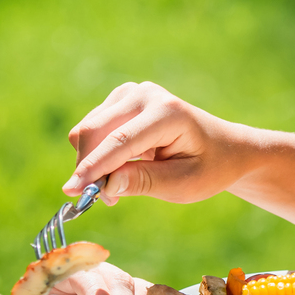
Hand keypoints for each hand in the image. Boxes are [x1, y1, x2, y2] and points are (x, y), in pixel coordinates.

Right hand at [63, 82, 254, 206]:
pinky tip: (122, 166)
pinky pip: (91, 130)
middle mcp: (145, 95)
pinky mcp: (119, 100)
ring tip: (122, 184)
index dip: (92, 168)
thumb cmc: (207, 168)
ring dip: (93, 163)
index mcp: (167, 113)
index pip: (119, 141)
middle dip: (90, 168)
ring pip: (87, 131)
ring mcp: (130, 93)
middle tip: (107, 200)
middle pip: (94, 131)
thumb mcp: (183, 184)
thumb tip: (106, 184)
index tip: (71, 191)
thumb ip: (144, 182)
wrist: (222, 147)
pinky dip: (97, 153)